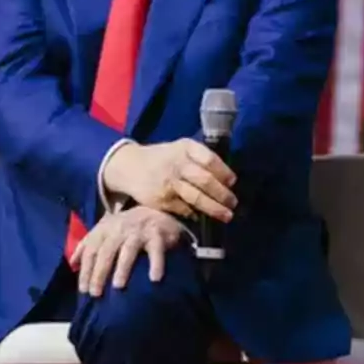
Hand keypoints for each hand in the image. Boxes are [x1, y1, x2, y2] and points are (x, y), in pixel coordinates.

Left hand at [69, 206, 185, 297]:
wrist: (155, 209)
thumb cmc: (126, 226)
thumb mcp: (105, 230)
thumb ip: (87, 244)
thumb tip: (72, 262)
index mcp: (104, 229)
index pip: (91, 250)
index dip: (86, 269)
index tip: (83, 290)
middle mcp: (119, 229)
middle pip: (106, 251)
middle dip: (99, 273)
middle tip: (96, 293)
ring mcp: (138, 231)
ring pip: (128, 250)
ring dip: (122, 268)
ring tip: (118, 286)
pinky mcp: (157, 235)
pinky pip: (156, 251)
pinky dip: (156, 264)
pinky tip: (154, 278)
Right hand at [102, 140, 236, 221]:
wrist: (130, 165)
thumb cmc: (163, 158)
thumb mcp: (180, 149)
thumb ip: (200, 159)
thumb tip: (226, 179)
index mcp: (185, 148)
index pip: (210, 159)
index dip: (224, 172)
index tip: (232, 182)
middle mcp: (177, 163)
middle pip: (205, 180)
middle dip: (223, 194)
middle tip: (233, 203)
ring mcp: (169, 182)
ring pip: (196, 198)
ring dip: (214, 209)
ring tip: (226, 215)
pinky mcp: (162, 200)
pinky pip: (184, 209)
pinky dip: (195, 213)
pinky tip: (202, 216)